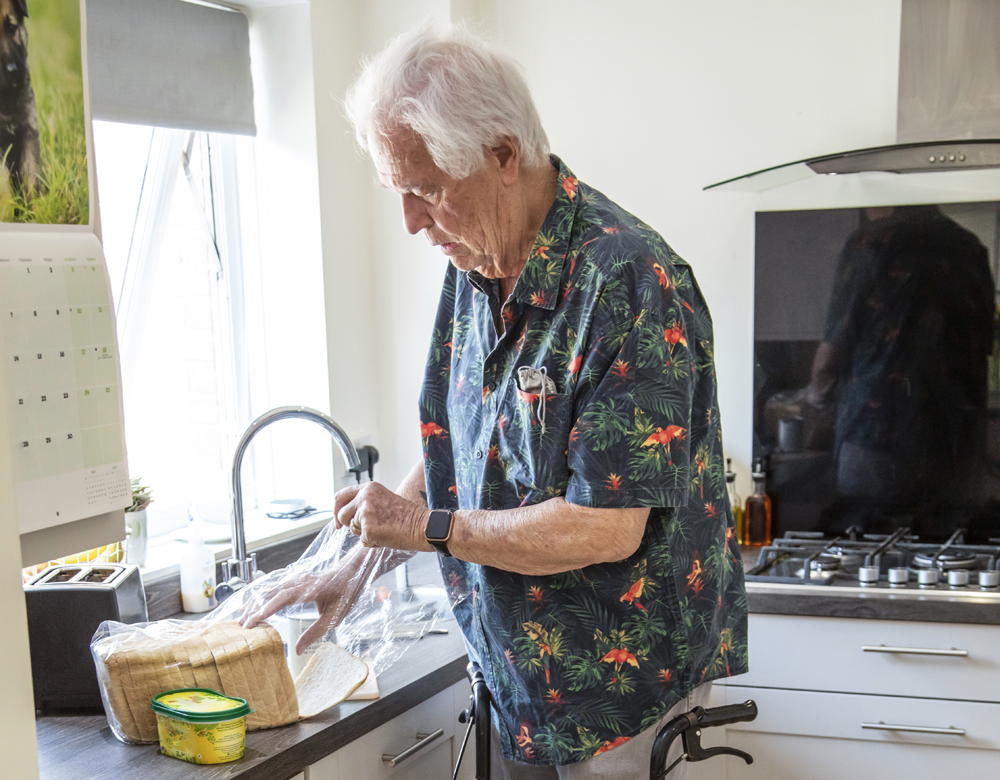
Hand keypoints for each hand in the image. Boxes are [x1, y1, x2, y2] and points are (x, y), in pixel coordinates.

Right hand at [240, 569, 358, 654]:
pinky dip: (258, 597)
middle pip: (270, 594)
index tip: (254, 619)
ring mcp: (294, 579)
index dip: (267, 607)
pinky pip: (272, 588)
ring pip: (268, 590)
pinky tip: (248, 605)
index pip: (283, 597)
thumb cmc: (345, 592)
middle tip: (242, 626)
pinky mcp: (292, 580)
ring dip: (254, 603)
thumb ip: (315, 632)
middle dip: (254, 610)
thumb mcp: (335, 616)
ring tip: (241, 619)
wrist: (351, 570)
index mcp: (309, 588)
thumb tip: (297, 650)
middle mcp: (298, 581)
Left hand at [335, 481, 431, 551]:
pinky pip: (362, 539)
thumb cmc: (407, 516)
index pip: (341, 495)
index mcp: (369, 488)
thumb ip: (366, 503)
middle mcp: (364, 497)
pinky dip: (372, 541)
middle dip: (346, 524)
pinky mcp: (367, 528)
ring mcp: (365, 513)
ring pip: (351, 528)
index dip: (337, 508)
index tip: (338, 519)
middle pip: (341, 513)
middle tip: (361, 529)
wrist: (421, 525)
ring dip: (362, 532)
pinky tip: (386, 536)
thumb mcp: (383, 500)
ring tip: (381, 530)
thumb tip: (350, 515)